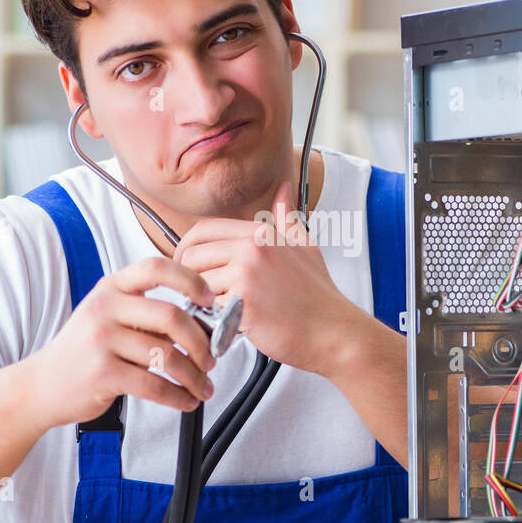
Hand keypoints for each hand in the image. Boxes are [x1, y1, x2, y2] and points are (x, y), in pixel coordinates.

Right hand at [25, 256, 218, 429]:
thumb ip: (147, 314)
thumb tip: (201, 325)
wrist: (41, 384)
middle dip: (201, 342)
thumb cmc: (84, 351)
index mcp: (112, 288)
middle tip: (211, 359)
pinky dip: (177, 396)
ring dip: (194, 376)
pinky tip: (185, 400)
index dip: (190, 280)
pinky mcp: (103, 373)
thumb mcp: (108, 317)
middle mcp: (105, 308)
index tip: (210, 300)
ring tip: (202, 387)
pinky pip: (153, 385)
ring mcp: (102, 340)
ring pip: (167, 356)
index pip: (157, 268)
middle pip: (171, 316)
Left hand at [173, 182, 360, 375]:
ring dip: (203, 302)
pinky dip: (213, 321)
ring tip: (219, 313)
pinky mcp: (243, 306)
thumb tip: (283, 190)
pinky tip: (228, 326)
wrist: (334, 332)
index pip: (204, 230)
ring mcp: (246, 276)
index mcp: (261, 234)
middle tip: (199, 294)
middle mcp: (251, 249)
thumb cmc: (319, 295)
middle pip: (192, 256)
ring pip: (198, 286)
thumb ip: (287, 219)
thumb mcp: (305, 247)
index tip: (187, 264)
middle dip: (190, 278)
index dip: (187, 247)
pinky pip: (208, 310)